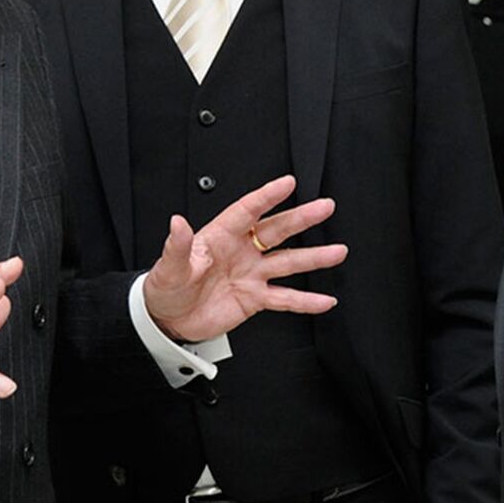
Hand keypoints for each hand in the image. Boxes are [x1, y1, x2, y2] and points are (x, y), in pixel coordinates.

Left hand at [142, 174, 346, 343]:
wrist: (168, 320)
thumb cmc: (165, 288)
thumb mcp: (168, 267)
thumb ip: (176, 246)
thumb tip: (177, 222)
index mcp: (220, 236)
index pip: (248, 210)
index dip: (267, 196)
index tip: (287, 182)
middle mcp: (241, 251)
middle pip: (276, 230)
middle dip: (301, 218)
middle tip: (325, 206)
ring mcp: (251, 274)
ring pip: (288, 262)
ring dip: (313, 257)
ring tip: (338, 251)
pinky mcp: (254, 298)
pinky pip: (284, 298)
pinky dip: (305, 301)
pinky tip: (325, 300)